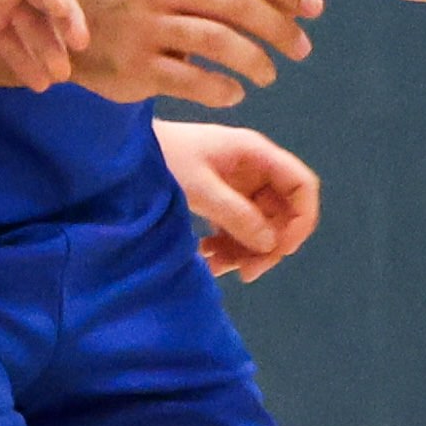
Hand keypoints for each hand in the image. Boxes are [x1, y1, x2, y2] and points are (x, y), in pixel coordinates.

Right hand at [81, 0, 324, 106]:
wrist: (79, 34)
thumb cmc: (150, 12)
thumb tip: (300, 6)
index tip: (315, 10)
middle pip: (236, 4)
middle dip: (278, 28)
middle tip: (300, 50)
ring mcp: (149, 28)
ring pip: (217, 40)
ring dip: (254, 60)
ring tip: (269, 75)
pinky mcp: (137, 66)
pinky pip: (191, 79)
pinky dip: (222, 89)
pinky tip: (235, 93)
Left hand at [159, 120, 321, 280]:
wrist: (124, 153)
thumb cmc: (164, 157)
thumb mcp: (200, 187)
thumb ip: (237, 215)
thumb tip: (271, 244)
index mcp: (256, 154)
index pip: (302, 185)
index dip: (301, 219)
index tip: (281, 249)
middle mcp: (255, 170)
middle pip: (283, 213)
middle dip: (268, 245)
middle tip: (246, 272)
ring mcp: (239, 187)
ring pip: (261, 227)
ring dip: (245, 252)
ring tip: (215, 265)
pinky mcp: (223, 201)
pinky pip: (239, 230)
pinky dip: (228, 248)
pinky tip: (207, 257)